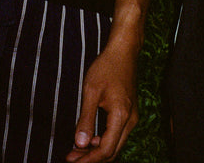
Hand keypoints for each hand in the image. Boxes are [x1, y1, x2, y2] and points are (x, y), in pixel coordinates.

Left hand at [66, 42, 137, 161]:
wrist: (123, 51)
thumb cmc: (107, 67)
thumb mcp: (91, 91)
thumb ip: (86, 119)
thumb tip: (80, 143)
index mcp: (121, 116)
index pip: (105, 150)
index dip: (88, 159)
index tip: (71, 160)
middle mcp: (130, 120)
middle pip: (112, 151)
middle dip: (92, 158)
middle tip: (71, 157)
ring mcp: (132, 117)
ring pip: (116, 144)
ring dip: (97, 151)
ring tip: (77, 150)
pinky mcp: (129, 113)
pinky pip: (118, 134)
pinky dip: (104, 141)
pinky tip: (90, 138)